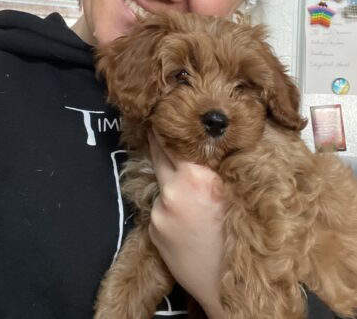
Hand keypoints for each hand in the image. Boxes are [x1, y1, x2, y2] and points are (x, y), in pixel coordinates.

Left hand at [148, 131, 226, 318]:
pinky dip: (171, 202)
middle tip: (165, 125)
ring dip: (170, 176)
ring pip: (161, 180)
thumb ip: (226, 166)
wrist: (228, 287)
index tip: (169, 110)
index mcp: (197, 177)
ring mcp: (160, 210)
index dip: (171, 124)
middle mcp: (173, 190)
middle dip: (162, 139)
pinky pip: (161, 205)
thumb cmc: (244, 238)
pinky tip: (187, 211)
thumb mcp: (241, 194)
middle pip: (159, 152)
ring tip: (188, 182)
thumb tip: (218, 139)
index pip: (174, 139)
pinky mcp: (154, 229)